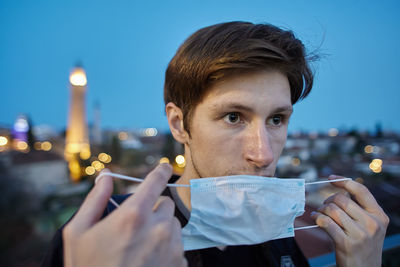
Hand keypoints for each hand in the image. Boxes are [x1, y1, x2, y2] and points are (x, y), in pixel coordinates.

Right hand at [63, 163, 186, 266]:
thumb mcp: (78, 233)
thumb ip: (95, 200)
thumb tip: (106, 176)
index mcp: (134, 215)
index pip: (156, 182)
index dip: (160, 171)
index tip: (165, 167)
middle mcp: (159, 228)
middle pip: (166, 205)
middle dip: (154, 210)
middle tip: (136, 226)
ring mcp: (172, 248)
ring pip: (174, 226)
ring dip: (162, 230)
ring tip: (141, 248)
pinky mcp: (179, 265)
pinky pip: (178, 247)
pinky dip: (167, 250)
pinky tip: (149, 262)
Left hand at [311, 175, 388, 266]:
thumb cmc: (363, 246)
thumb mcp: (370, 227)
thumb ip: (360, 210)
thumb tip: (340, 191)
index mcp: (379, 216)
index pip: (361, 191)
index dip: (344, 181)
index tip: (330, 178)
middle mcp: (372, 224)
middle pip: (342, 199)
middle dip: (328, 201)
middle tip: (323, 207)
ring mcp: (360, 235)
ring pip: (332, 210)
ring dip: (321, 210)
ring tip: (319, 214)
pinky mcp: (346, 244)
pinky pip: (326, 223)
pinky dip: (317, 218)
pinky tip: (316, 219)